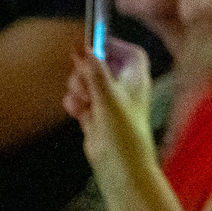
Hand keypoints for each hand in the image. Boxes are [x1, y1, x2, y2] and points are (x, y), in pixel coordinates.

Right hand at [63, 39, 154, 172]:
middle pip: (101, 65)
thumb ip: (95, 71)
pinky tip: (77, 111)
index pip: (129, 53)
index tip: (92, 44)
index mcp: (136, 81)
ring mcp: (108, 103)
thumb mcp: (108, 97)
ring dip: (78, 88)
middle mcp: (124, 90)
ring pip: (86, 83)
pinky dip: (75, 103)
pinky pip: (79, 100)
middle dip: (85, 70)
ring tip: (81, 100)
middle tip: (81, 80)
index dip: (112, 45)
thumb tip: (86, 49)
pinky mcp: (95, 116)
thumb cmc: (123, 133)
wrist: (120, 166)